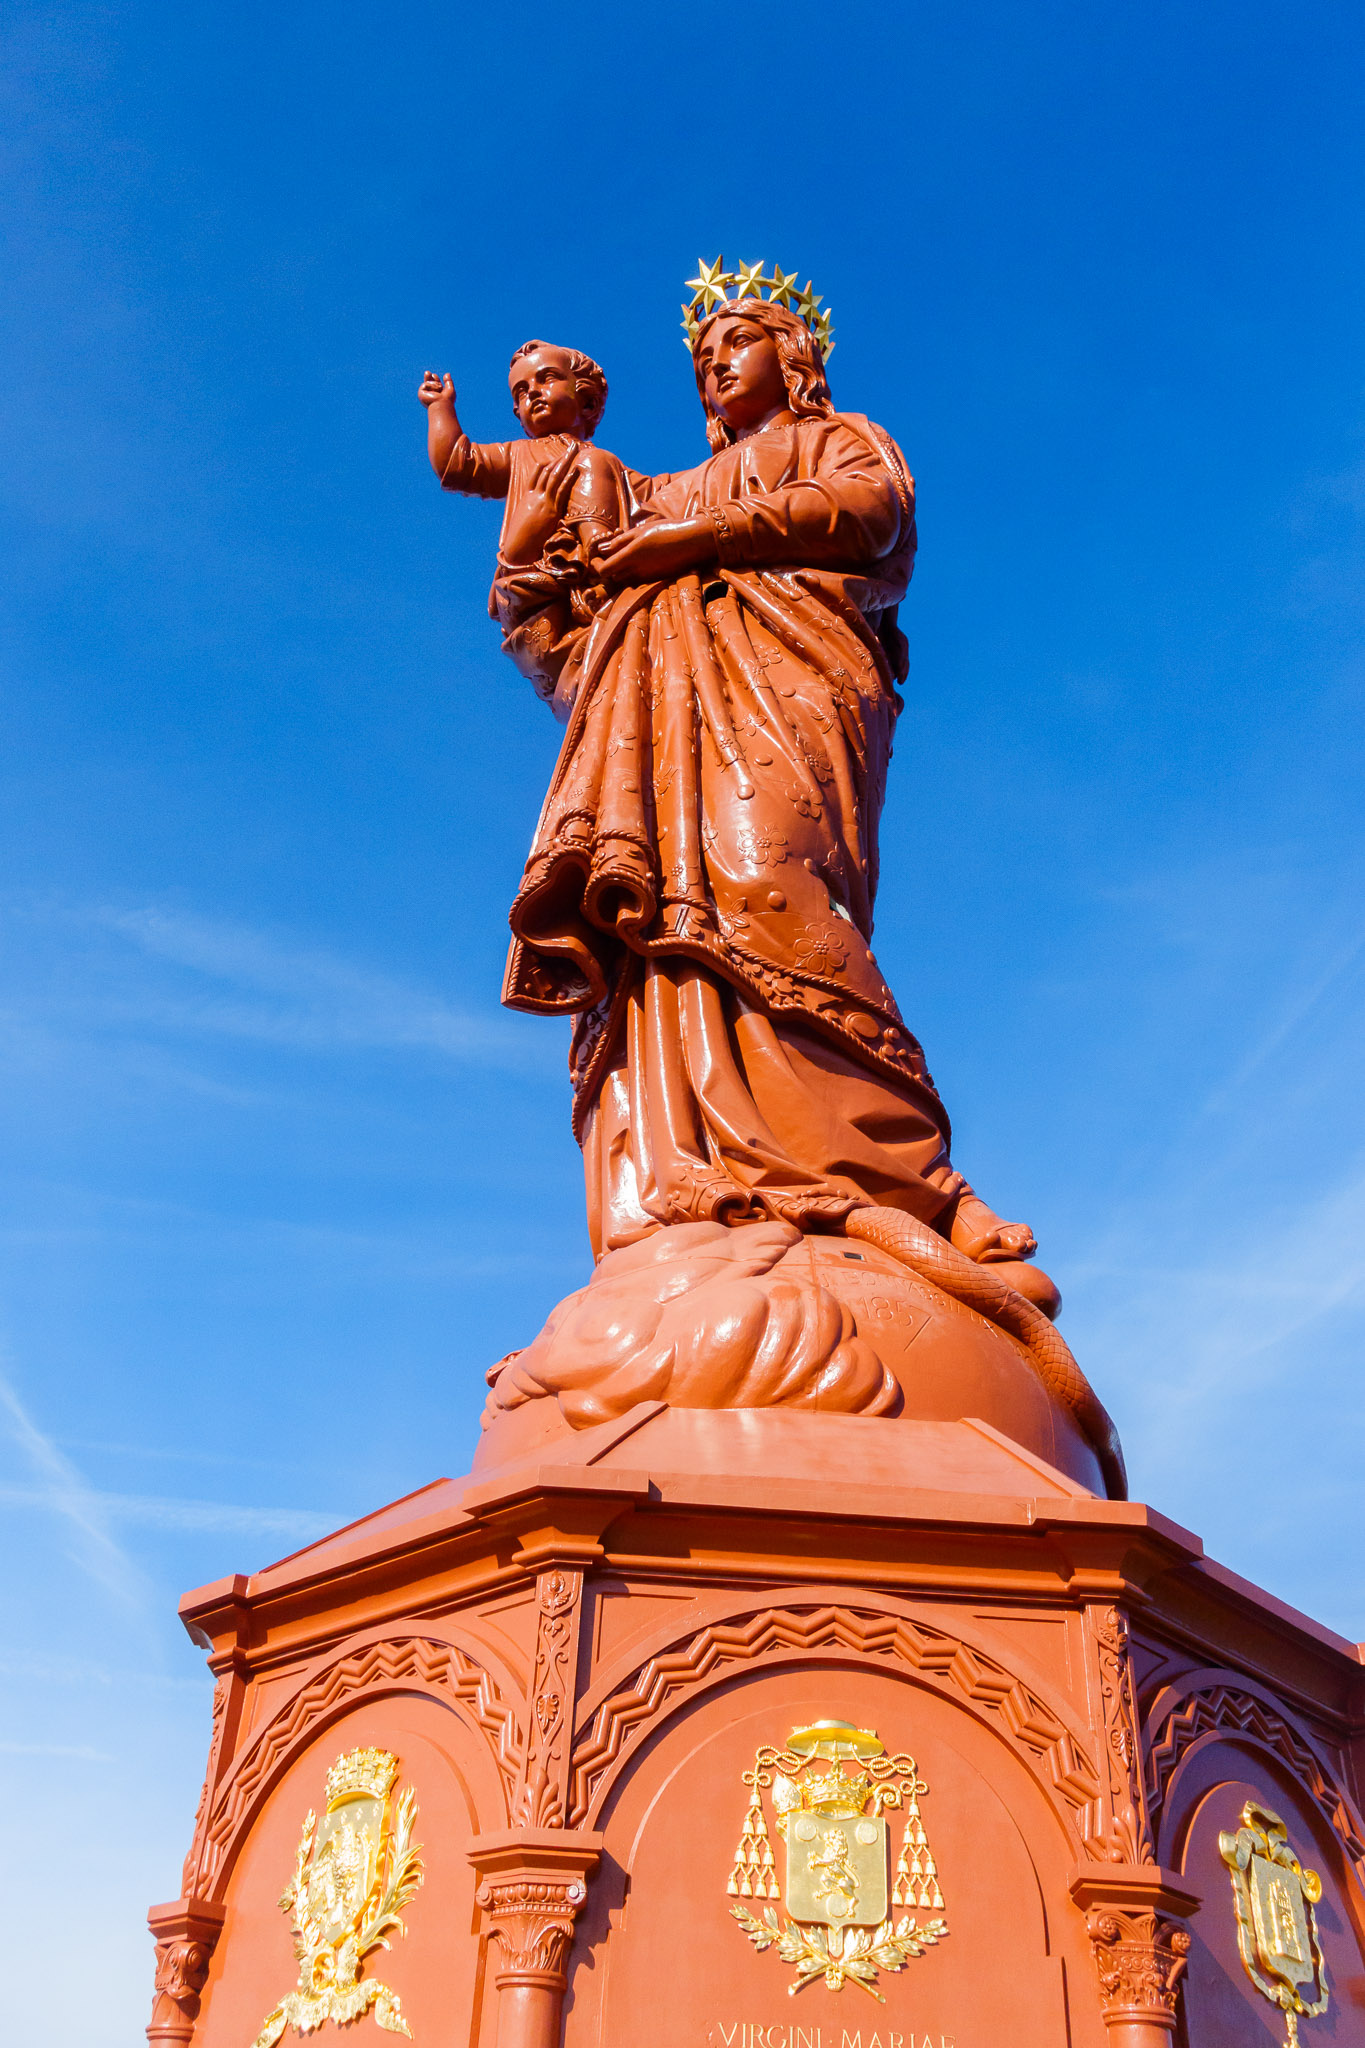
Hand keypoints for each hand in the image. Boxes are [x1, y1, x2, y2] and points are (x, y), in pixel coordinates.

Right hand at [419, 371, 454, 408]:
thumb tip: (447, 374)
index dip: (435, 379)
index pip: (435, 385)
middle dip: (428, 378)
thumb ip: (448, 381)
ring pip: (428, 382)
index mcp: (437, 395)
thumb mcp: (450, 389)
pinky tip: (434, 390)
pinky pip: (425, 384)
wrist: (442, 404)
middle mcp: (430, 396)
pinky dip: (431, 385)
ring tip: (439, 388)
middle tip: (427, 372)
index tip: (434, 375)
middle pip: (428, 384)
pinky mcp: (421, 394)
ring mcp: (425, 395)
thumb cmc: (447, 400)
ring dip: (435, 383)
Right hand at [501, 446, 580, 564]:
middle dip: (561, 458)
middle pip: (548, 471)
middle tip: (571, 446)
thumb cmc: (518, 542)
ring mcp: (542, 503)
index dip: (546, 465)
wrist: (516, 550)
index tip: (555, 459)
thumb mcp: (521, 525)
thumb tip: (532, 521)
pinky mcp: (550, 512)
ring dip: (566, 461)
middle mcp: (534, 497)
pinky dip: (568, 479)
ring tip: (575, 449)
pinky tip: (575, 469)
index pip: (536, 476)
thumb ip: (528, 517)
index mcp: (526, 499)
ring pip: (555, 477)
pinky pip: (560, 492)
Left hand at [591, 516, 716, 582]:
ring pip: (624, 580)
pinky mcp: (654, 580)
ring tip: (625, 556)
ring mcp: (646, 577)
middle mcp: (637, 571)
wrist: (692, 541)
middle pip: (612, 577)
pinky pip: (637, 580)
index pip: (603, 570)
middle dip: (608, 568)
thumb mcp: (639, 531)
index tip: (597, 557)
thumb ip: (619, 542)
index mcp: (630, 556)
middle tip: (610, 554)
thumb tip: (602, 550)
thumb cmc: (666, 530)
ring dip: (620, 571)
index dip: (596, 565)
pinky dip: (632, 572)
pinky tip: (640, 559)